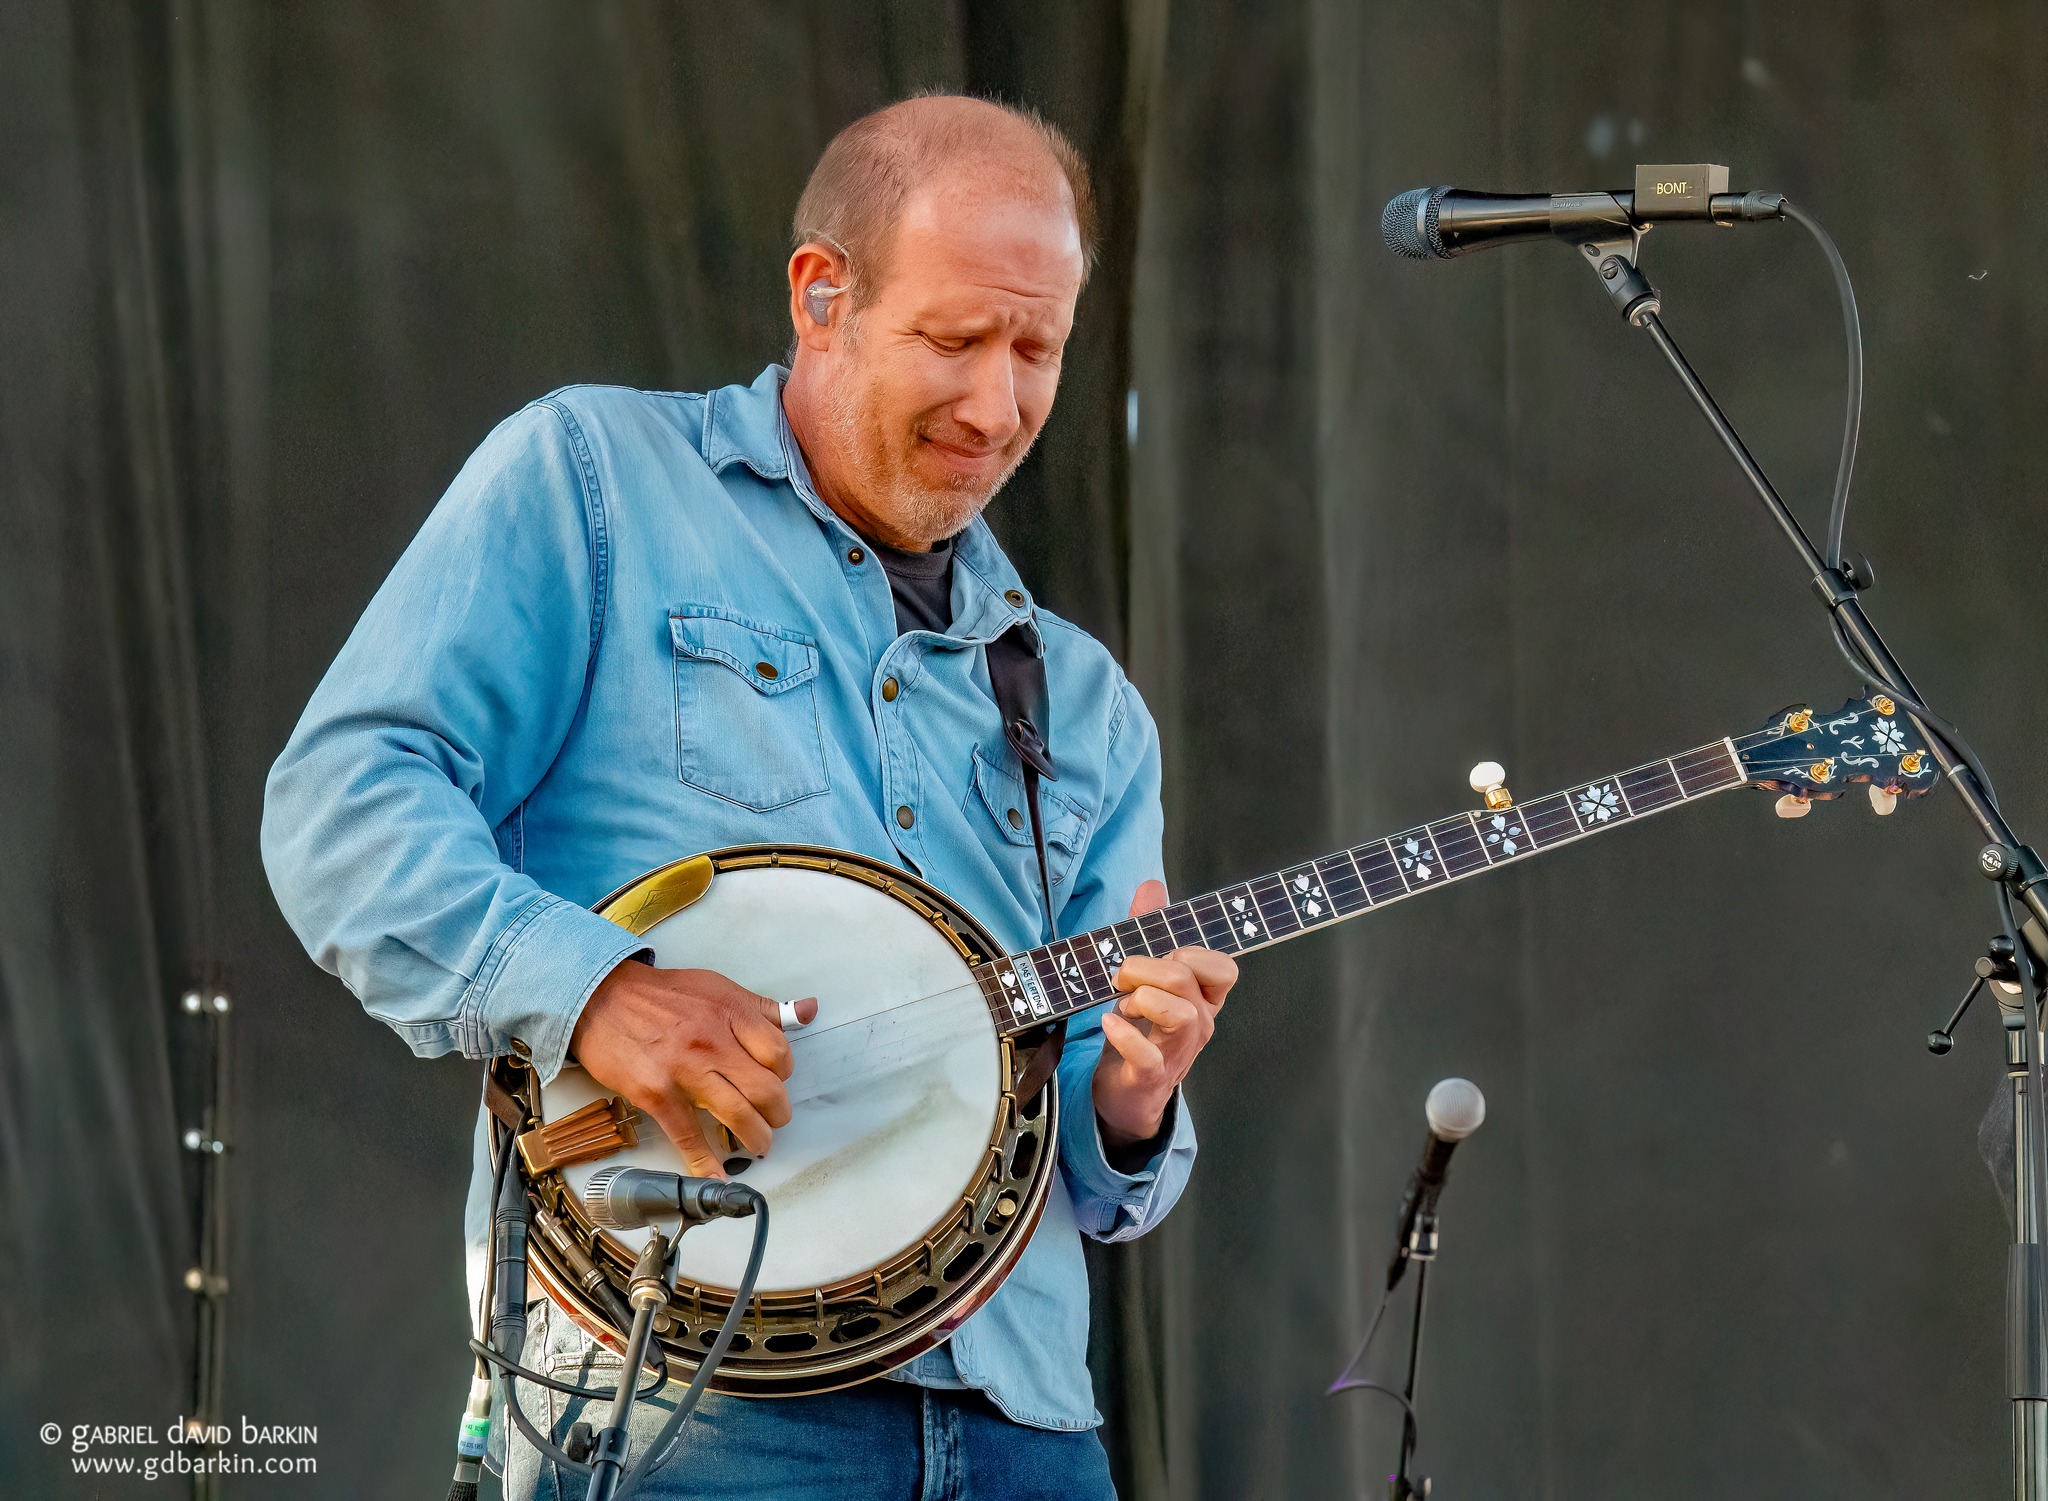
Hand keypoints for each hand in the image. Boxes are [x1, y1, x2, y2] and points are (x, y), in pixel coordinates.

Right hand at [570, 961, 817, 1177]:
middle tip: (775, 1120)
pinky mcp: (656, 1093)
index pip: (779, 1052)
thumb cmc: (663, 996)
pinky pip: (687, 1134)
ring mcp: (684, 1069)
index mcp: (731, 1011)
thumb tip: (808, 1011)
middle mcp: (712, 1040)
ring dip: (756, 1138)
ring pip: (737, 1114)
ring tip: (759, 1145)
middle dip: (778, 1113)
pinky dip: (704, 1162)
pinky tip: (716, 1176)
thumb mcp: (718, 988)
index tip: (777, 1081)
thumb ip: (763, 1008)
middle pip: (765, 1089)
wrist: (602, 999)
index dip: (785, 1073)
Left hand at [1093, 881, 1235, 1152]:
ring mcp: (1178, 1052)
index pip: (1224, 968)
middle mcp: (1199, 1024)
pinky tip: (1107, 1022)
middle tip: (1120, 976)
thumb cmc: (1142, 1028)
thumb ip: (1149, 931)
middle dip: (1146, 966)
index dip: (1191, 952)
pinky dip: (1123, 1034)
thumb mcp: (1146, 975)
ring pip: (1179, 1014)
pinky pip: (1146, 1054)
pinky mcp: (1151, 1076)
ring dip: (1142, 998)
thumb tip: (1153, 884)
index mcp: (1203, 998)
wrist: (1126, 1091)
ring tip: (1121, 1002)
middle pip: (1186, 979)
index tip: (1162, 954)